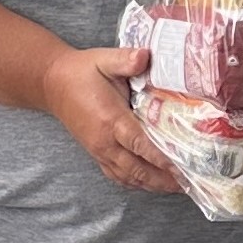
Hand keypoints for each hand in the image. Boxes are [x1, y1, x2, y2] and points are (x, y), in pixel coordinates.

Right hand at [43, 46, 184, 193]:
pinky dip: (136, 182)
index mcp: (110, 119)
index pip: (139, 144)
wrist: (53, 83)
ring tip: (177, 187)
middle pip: (137, 169)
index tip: (181, 167)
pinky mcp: (96, 153)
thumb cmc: (82, 71)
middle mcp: (104, 141)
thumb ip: (126, 59)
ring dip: (153, 184)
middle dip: (163, 179)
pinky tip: (151, 183)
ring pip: (129, 177)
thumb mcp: (104, 59)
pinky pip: (117, 175)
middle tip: (189, 183)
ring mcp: (99, 151)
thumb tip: (145, 56)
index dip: (161, 158)